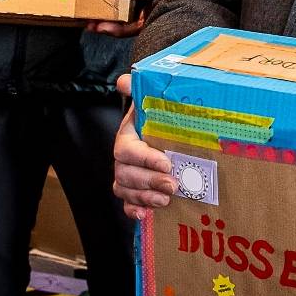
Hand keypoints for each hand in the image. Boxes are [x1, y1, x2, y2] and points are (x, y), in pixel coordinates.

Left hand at [86, 0, 176, 37]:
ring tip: (92, 26)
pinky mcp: (133, 2)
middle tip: (101, 26)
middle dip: (122, 26)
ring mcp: (143, 0)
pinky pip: (123, 17)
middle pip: (142, 17)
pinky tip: (92, 22)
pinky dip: (109, 22)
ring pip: (132, 22)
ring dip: (113, 27)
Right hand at [112, 73, 175, 219]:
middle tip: (173, 184)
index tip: (166, 163)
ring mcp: (126, 177)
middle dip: (149, 181)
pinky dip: (134, 211)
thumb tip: (124, 80)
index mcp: (126, 136)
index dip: (144, 158)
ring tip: (166, 199)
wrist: (164, 139)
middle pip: (125, 174)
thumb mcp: (150, 105)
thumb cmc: (158, 122)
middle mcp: (123, 159)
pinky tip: (145, 215)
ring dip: (145, 196)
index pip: (127, 150)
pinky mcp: (132, 193)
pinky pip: (126, 205)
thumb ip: (138, 90)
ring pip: (125, 190)